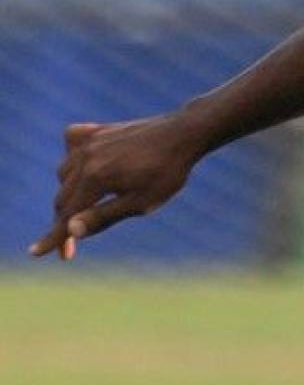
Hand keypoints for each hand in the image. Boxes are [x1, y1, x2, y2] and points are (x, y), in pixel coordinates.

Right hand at [29, 117, 204, 260]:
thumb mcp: (141, 203)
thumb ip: (103, 216)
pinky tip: (83, 167)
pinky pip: (71, 144)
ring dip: (69, 192)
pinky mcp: (98, 131)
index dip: (53, 238)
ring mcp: (90, 141)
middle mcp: (85, 157)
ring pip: (64, 173)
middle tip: (72, 244)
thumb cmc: (168, 172)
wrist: (185, 135)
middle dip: (64, 221)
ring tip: (85, 208)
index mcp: (95, 177)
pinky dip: (72, 158)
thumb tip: (70, 229)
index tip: (37, 254)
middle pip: (62, 197)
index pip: (65, 215)